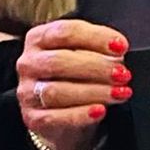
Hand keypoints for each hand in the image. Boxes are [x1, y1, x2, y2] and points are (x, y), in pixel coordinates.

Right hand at [17, 19, 130, 149]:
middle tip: (122, 73)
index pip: (65, 32)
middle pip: (59, 61)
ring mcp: (26, 92)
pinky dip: (80, 114)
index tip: (121, 46)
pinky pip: (55, 117)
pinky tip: (100, 111)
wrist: (64, 116)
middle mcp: (29, 63)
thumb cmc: (77, 77)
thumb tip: (119, 50)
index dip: (95, 38)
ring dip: (93, 91)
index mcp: (40, 38)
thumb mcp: (86, 55)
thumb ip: (99, 49)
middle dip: (96, 66)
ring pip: (57, 91)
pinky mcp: (32, 118)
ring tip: (119, 93)